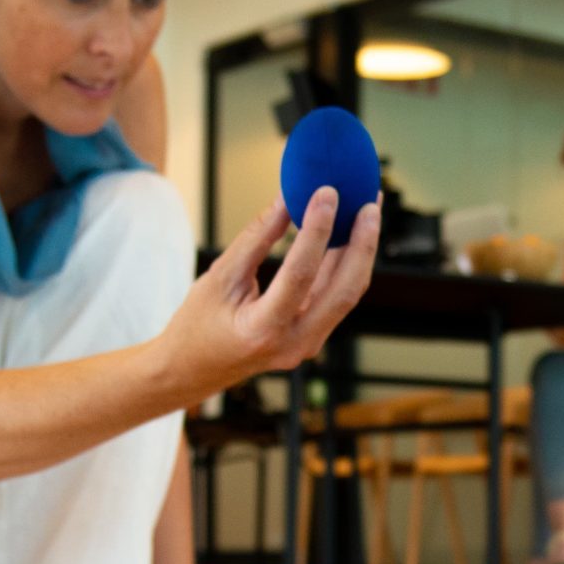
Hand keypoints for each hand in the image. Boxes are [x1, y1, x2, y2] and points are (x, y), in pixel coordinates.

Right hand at [162, 192, 378, 397]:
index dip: (317, 231)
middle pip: (343, 291)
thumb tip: (287, 200)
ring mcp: (307, 344)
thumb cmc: (197, 325)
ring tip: (368, 211)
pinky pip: (335, 298)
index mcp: (263, 330)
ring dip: (360, 252)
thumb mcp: (219, 277)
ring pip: (346, 295)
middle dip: (362, 244)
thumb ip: (256, 239)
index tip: (327, 194)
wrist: (193, 369)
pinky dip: (343, 265)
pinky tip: (349, 235)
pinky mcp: (312, 337)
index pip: (300, 275)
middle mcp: (294, 344)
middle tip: (370, 203)